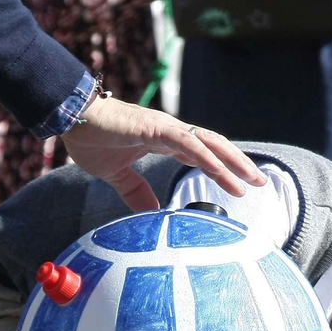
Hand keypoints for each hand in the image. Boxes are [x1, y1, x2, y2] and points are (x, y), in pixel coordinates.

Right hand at [61, 95, 266, 211]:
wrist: (72, 119)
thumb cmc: (92, 139)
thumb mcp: (118, 175)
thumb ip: (136, 192)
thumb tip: (152, 211)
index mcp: (164, 141)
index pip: (203, 155)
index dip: (223, 169)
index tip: (241, 186)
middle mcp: (171, 132)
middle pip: (214, 148)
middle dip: (238, 165)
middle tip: (259, 183)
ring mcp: (165, 128)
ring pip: (208, 144)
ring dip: (231, 161)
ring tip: (250, 179)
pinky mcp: (155, 129)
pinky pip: (187, 143)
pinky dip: (206, 157)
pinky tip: (220, 171)